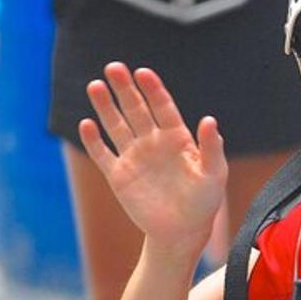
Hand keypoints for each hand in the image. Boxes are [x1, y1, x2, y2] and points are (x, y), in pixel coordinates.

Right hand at [79, 62, 227, 262]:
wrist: (183, 231)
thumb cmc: (204, 201)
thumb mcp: (214, 173)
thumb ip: (211, 147)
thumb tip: (210, 120)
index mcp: (177, 137)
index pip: (163, 107)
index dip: (153, 89)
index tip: (143, 72)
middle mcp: (153, 142)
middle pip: (136, 109)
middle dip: (125, 89)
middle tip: (113, 67)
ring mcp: (134, 157)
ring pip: (116, 125)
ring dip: (105, 106)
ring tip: (96, 85)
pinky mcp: (119, 176)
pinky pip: (103, 154)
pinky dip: (93, 140)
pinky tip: (86, 124)